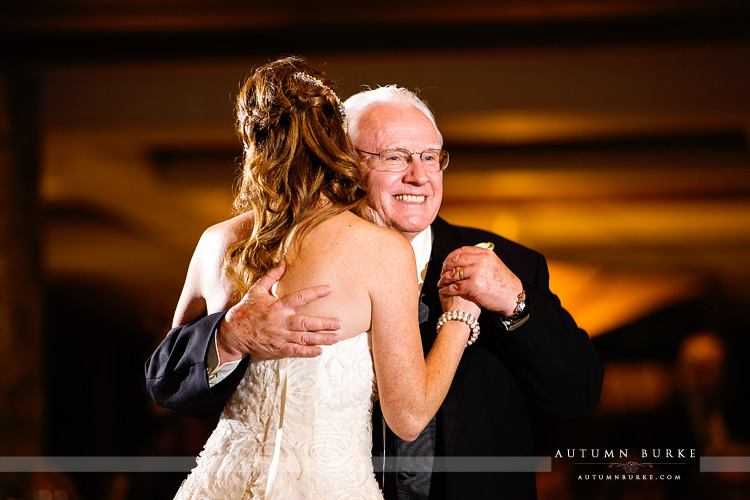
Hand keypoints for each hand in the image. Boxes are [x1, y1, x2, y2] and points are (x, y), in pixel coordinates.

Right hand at [217, 261, 340, 361]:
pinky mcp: (277, 349)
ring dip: (321, 339)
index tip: (329, 289)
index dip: (315, 293)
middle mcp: (281, 322)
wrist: (232, 333)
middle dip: (324, 324)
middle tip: (339, 323)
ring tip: (336, 338)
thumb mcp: (256, 290)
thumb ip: (271, 277)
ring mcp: (280, 337)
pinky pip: (295, 351)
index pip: (300, 298)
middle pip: (306, 323)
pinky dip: (308, 351)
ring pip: (304, 338)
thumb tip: (283, 262)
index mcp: (277, 306)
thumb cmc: (246, 310)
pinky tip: (319, 351)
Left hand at [437, 246, 522, 315]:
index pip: (462, 250)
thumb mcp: (494, 264)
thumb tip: (467, 258)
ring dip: (443, 279)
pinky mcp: (474, 286)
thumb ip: (482, 260)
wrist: (514, 296)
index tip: (446, 262)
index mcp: (485, 254)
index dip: (451, 256)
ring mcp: (477, 272)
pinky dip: (447, 289)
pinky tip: (443, 291)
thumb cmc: (504, 283)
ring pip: (453, 273)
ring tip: (440, 283)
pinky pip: (455, 286)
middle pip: (455, 260)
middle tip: (440, 273)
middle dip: (445, 267)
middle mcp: (480, 261)